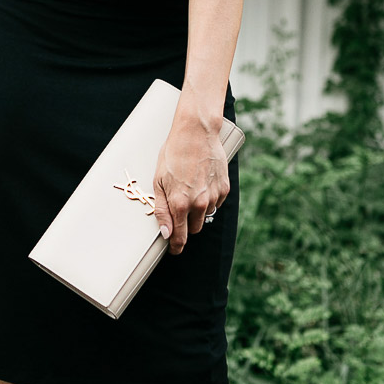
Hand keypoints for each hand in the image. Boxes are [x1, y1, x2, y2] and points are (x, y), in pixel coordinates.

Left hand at [153, 117, 229, 254]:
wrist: (196, 133)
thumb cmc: (173, 154)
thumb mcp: (158, 181)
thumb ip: (161, 210)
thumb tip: (165, 233)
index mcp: (179, 204)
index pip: (180, 237)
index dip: (176, 246)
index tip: (174, 249)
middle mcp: (199, 203)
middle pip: (195, 229)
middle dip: (187, 224)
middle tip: (180, 208)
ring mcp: (214, 196)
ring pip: (206, 215)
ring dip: (198, 209)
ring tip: (191, 187)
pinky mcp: (225, 188)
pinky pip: (216, 202)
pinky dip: (209, 197)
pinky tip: (202, 181)